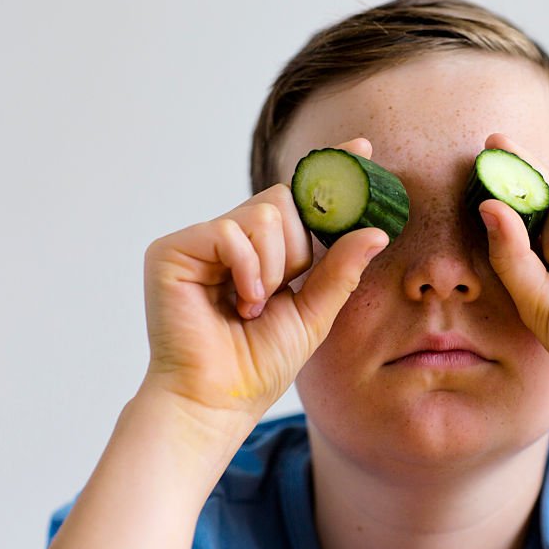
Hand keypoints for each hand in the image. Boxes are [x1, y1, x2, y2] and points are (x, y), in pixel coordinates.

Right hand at [140, 138, 388, 438]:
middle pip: (284, 201)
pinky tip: (238, 302)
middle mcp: (229, 238)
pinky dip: (247, 269)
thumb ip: (340, 270)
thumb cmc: (259, 364)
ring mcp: (199, 241)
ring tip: (252, 305)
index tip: (364, 148)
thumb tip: (376, 232)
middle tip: (277, 294)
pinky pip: (230, 231)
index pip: (298, 199)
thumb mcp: (314, 313)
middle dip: (295, 251)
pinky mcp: (172, 249)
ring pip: (263, 213)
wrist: (217, 401)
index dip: (328, 172)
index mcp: (261, 251)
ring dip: (273, 267)